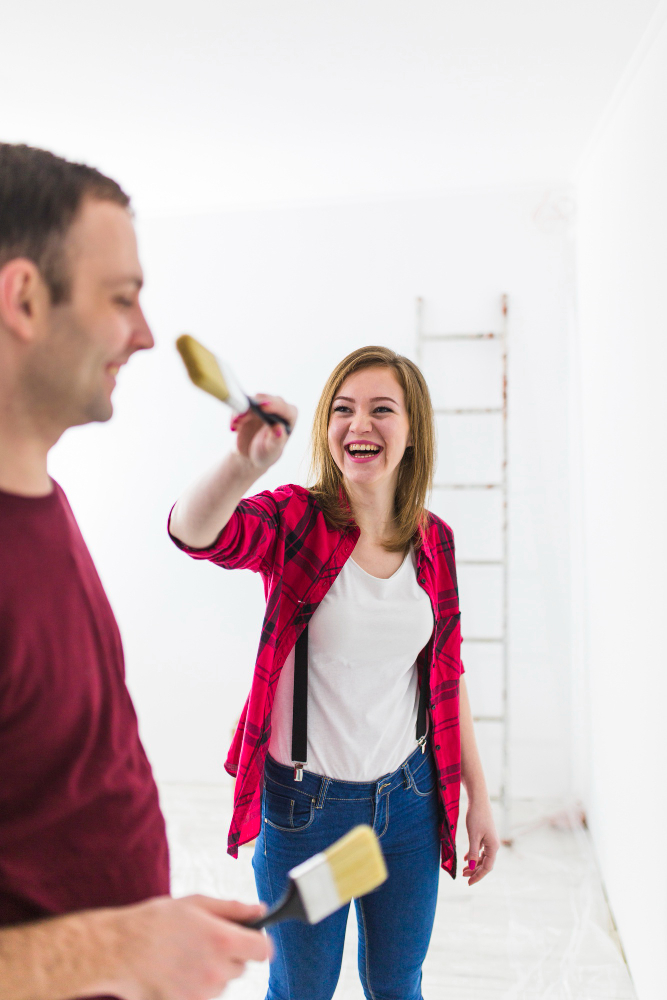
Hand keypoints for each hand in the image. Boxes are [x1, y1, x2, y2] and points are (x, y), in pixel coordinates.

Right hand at [107, 894, 270, 999]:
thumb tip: (260, 910)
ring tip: (184, 955)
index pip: (264, 950)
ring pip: (221, 983)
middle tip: (202, 941)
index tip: (251, 939)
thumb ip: (233, 909)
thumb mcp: (196, 903)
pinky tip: (176, 972)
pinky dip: (195, 987)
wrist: (119, 950)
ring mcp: (202, 994)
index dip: (259, 942)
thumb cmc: (155, 922)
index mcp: (223, 941)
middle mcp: (217, 971)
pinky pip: (203, 996)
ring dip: (211, 972)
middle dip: (229, 954)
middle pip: (241, 966)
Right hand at [231, 394, 296, 472]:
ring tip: (236, 422)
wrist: (250, 454)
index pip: (285, 408)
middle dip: (255, 404)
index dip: (274, 406)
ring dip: (242, 409)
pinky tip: (233, 427)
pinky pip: (240, 404)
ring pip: (251, 400)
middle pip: (267, 399)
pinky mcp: (248, 406)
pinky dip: (235, 414)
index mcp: (288, 418)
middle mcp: (277, 408)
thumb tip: (278, 428)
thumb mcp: (272, 451)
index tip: (263, 407)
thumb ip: (276, 441)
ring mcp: (261, 405)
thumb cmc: (266, 453)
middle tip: (243, 413)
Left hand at [462, 798, 499, 885]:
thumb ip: (473, 852)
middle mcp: (493, 845)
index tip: (468, 883)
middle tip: (463, 876)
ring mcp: (489, 840)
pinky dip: (474, 855)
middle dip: (475, 871)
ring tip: (464, 870)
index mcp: (493, 847)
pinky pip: (480, 849)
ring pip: (483, 857)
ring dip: (474, 864)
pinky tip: (466, 859)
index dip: (478, 876)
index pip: (487, 867)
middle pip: (485, 863)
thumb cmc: (476, 817)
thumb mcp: (473, 836)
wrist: (478, 800)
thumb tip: (472, 868)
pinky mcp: (485, 835)